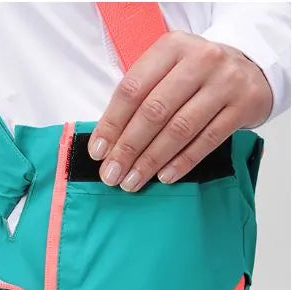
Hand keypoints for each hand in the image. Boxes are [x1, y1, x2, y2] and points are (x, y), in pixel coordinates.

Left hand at [88, 32, 271, 190]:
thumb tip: (108, 144)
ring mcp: (224, 82)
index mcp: (171, 48)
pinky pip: (207, 140)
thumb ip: (141, 98)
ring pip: (179, 128)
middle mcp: (200, 60)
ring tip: (132, 181)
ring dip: (151, 160)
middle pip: (154, 111)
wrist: (251, 69)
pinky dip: (182, 162)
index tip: (98, 152)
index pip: (132, 89)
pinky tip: (164, 177)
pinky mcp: (244, 104)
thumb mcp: (167, 71)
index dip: (111, 124)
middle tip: (111, 174)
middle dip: (128, 148)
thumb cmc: (196, 77)